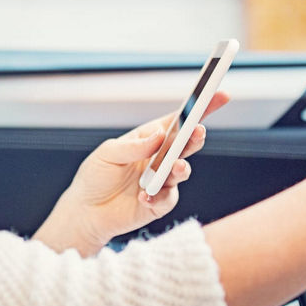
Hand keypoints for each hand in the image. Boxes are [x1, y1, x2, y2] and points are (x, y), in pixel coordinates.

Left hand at [32, 92, 229, 255]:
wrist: (86, 212)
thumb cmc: (95, 177)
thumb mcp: (107, 154)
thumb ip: (133, 146)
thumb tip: (158, 136)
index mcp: (149, 138)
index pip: (178, 120)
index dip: (200, 107)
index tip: (219, 94)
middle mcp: (159, 158)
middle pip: (186, 144)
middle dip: (195, 137)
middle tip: (198, 132)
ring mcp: (162, 181)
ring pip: (182, 172)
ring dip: (181, 169)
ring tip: (176, 168)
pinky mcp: (159, 203)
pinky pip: (167, 199)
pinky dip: (158, 197)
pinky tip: (143, 196)